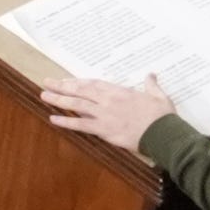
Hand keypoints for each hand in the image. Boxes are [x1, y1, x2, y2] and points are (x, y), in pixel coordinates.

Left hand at [38, 71, 177, 155]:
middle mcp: (108, 101)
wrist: (165, 134)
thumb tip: (151, 75)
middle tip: (46, 82)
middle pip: (80, 91)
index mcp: (119, 92)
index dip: (77, 82)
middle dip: (62, 86)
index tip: (66, 81)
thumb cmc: (163, 116)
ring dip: (59, 100)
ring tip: (44, 96)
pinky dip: (66, 122)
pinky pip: (81, 125)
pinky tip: (53, 119)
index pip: (93, 84)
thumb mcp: (159, 96)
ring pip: (76, 105)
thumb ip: (151, 85)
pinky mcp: (104, 130)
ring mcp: (104, 115)